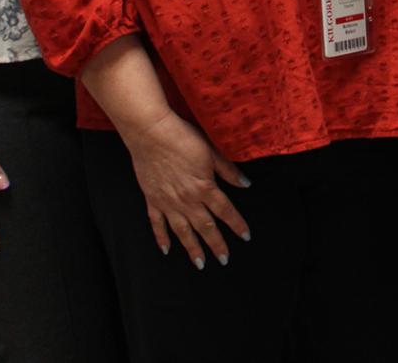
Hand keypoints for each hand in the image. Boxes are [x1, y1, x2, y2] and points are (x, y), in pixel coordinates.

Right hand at [122, 110, 250, 267]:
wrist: (151, 134)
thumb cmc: (183, 138)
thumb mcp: (212, 152)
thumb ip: (228, 171)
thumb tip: (246, 184)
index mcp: (205, 187)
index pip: (225, 211)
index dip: (237, 225)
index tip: (245, 236)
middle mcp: (187, 200)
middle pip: (205, 227)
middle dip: (216, 245)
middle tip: (224, 259)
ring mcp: (168, 203)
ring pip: (182, 232)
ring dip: (192, 249)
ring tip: (200, 263)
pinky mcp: (152, 200)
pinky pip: (157, 224)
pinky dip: (161, 238)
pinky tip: (166, 249)